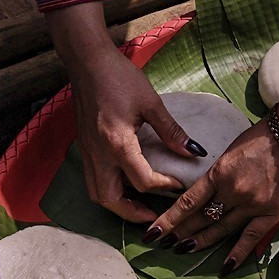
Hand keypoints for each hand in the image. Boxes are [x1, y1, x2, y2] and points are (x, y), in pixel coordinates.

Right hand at [50, 2, 205, 223]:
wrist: (87, 61)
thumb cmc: (118, 77)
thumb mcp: (151, 102)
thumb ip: (172, 132)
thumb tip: (194, 152)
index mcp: (117, 142)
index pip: (141, 180)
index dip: (164, 186)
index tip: (180, 184)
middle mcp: (98, 153)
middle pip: (110, 199)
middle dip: (132, 213)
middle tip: (155, 216)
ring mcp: (87, 152)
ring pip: (96, 193)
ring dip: (117, 205)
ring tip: (140, 206)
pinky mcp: (84, 148)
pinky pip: (93, 180)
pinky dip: (109, 190)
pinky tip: (126, 185)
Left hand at [146, 59, 278, 270]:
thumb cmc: (266, 136)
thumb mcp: (232, 149)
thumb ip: (220, 172)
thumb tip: (208, 190)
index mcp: (219, 173)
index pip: (187, 202)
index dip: (169, 219)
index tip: (153, 230)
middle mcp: (232, 192)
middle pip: (199, 218)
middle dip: (179, 232)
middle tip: (162, 244)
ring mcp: (251, 204)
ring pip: (220, 229)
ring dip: (200, 241)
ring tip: (182, 251)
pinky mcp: (271, 213)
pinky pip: (250, 237)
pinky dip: (237, 253)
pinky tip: (225, 267)